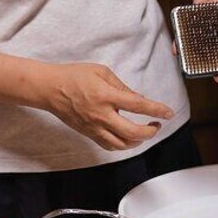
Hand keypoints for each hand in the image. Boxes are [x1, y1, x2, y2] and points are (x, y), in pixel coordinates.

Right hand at [42, 63, 173, 150]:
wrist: (48, 88)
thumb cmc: (74, 76)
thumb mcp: (102, 72)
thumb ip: (122, 87)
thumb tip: (139, 99)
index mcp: (106, 96)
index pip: (138, 106)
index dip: (157, 110)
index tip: (168, 113)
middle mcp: (101, 115)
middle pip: (133, 132)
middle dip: (150, 132)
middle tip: (156, 125)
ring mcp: (94, 127)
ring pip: (122, 144)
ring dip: (138, 141)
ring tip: (144, 132)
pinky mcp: (89, 134)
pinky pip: (110, 146)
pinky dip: (123, 145)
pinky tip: (128, 137)